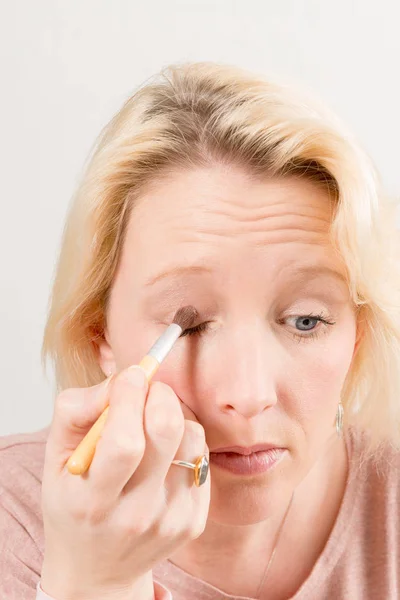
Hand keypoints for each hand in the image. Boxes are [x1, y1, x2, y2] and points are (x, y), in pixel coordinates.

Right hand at [40, 366, 209, 599]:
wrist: (98, 569)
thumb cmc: (73, 504)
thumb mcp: (56, 459)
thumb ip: (76, 412)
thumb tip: (120, 381)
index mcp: (92, 501)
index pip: (124, 442)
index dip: (130, 397)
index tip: (130, 375)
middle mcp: (136, 515)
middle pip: (167, 432)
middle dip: (159, 394)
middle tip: (147, 390)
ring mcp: (171, 519)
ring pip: (192, 438)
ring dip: (175, 415)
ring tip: (153, 424)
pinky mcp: (195, 520)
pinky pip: (203, 456)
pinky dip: (185, 441)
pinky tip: (164, 453)